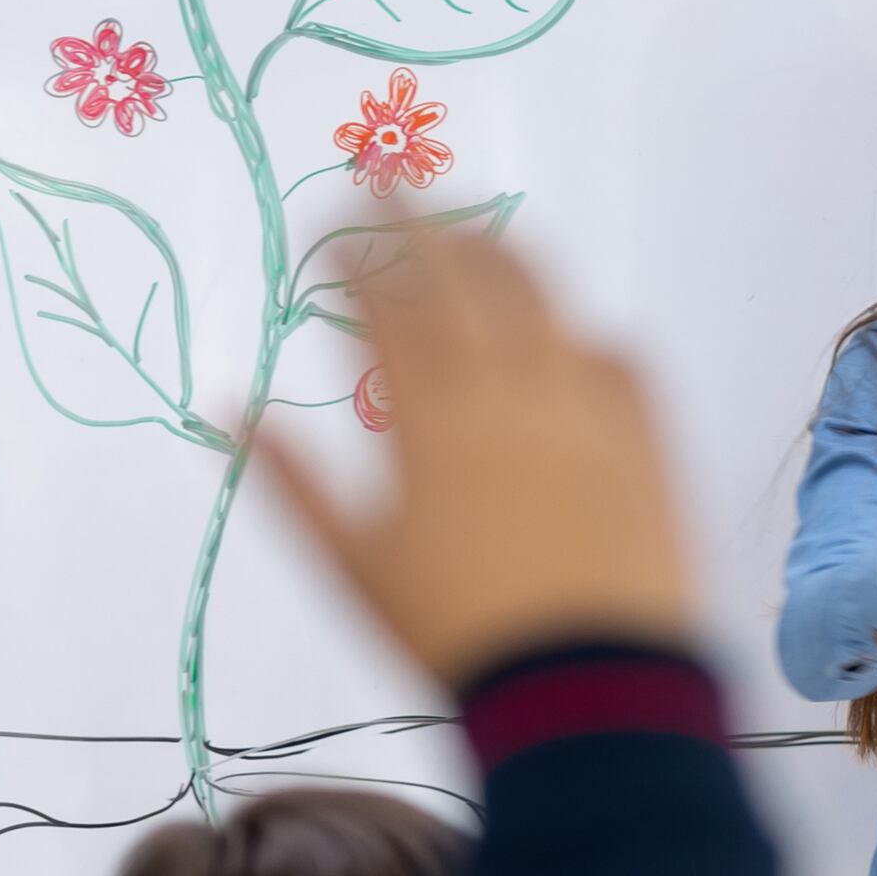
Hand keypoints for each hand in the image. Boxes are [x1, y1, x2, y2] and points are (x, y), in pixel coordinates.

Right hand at [265, 231, 693, 685]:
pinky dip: (585, 335)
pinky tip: (570, 337)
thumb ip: (290, 483)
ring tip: (478, 232)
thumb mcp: (353, 567)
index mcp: (431, 417)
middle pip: (464, 274)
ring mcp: (590, 408)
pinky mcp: (650, 439)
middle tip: (394, 187)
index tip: (329, 219)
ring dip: (504, 253)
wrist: (590, 688)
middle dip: (422, 220)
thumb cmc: (456, 636)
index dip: (353, 251)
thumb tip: (226, 415)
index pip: (385, 300)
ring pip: (546, 298)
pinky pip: (620, 359)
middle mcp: (513, 392)